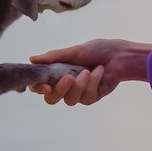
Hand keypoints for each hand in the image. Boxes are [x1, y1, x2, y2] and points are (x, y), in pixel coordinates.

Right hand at [26, 38, 149, 105]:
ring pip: (69, 100)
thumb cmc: (98, 50)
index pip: (41, 85)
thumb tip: (32, 59)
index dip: (38, 88)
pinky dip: (93, 82)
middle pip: (52, 99)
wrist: (120, 55)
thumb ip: (53, 57)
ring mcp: (79, 92)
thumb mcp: (73, 51)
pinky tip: (99, 72)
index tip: (44, 85)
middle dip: (60, 89)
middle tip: (68, 78)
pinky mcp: (91, 97)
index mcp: (58, 72)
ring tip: (87, 71)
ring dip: (79, 85)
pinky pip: (86, 97)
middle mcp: (66, 84)